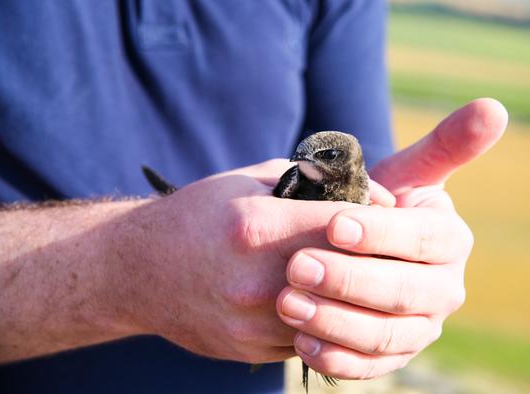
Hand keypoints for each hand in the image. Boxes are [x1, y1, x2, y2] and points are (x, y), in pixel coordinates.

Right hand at [109, 159, 393, 363]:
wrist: (137, 269)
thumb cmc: (198, 214)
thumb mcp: (250, 181)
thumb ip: (312, 181)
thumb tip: (373, 195)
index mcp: (258, 227)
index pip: (346, 226)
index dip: (378, 221)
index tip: (392, 220)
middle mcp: (257, 279)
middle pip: (347, 275)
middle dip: (375, 262)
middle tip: (391, 252)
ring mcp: (252, 322)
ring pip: (333, 315)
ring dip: (353, 298)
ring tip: (364, 278)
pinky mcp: (250, 349)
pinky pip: (308, 338)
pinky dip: (323, 320)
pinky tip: (325, 301)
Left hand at [277, 98, 507, 378]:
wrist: (361, 248)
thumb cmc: (382, 203)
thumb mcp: (410, 172)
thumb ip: (447, 144)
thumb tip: (494, 106)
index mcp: (451, 240)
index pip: (422, 240)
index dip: (381, 233)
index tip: (334, 223)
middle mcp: (445, 289)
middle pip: (404, 292)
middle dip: (349, 280)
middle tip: (297, 266)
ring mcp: (421, 328)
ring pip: (385, 335)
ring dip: (335, 322)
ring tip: (289, 303)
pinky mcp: (394, 355)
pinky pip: (369, 367)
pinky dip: (337, 359)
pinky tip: (301, 342)